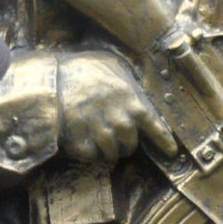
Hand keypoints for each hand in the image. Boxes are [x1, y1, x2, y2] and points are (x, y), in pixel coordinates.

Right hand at [56, 52, 176, 164]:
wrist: (51, 79)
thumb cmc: (84, 68)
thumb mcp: (114, 66)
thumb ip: (130, 82)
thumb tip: (139, 89)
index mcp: (132, 101)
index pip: (155, 127)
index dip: (164, 142)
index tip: (171, 152)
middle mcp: (120, 121)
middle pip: (131, 145)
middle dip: (125, 143)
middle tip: (114, 134)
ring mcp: (100, 133)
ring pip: (112, 154)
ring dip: (108, 150)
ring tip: (99, 137)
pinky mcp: (81, 143)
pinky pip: (92, 157)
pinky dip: (90, 152)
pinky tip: (84, 139)